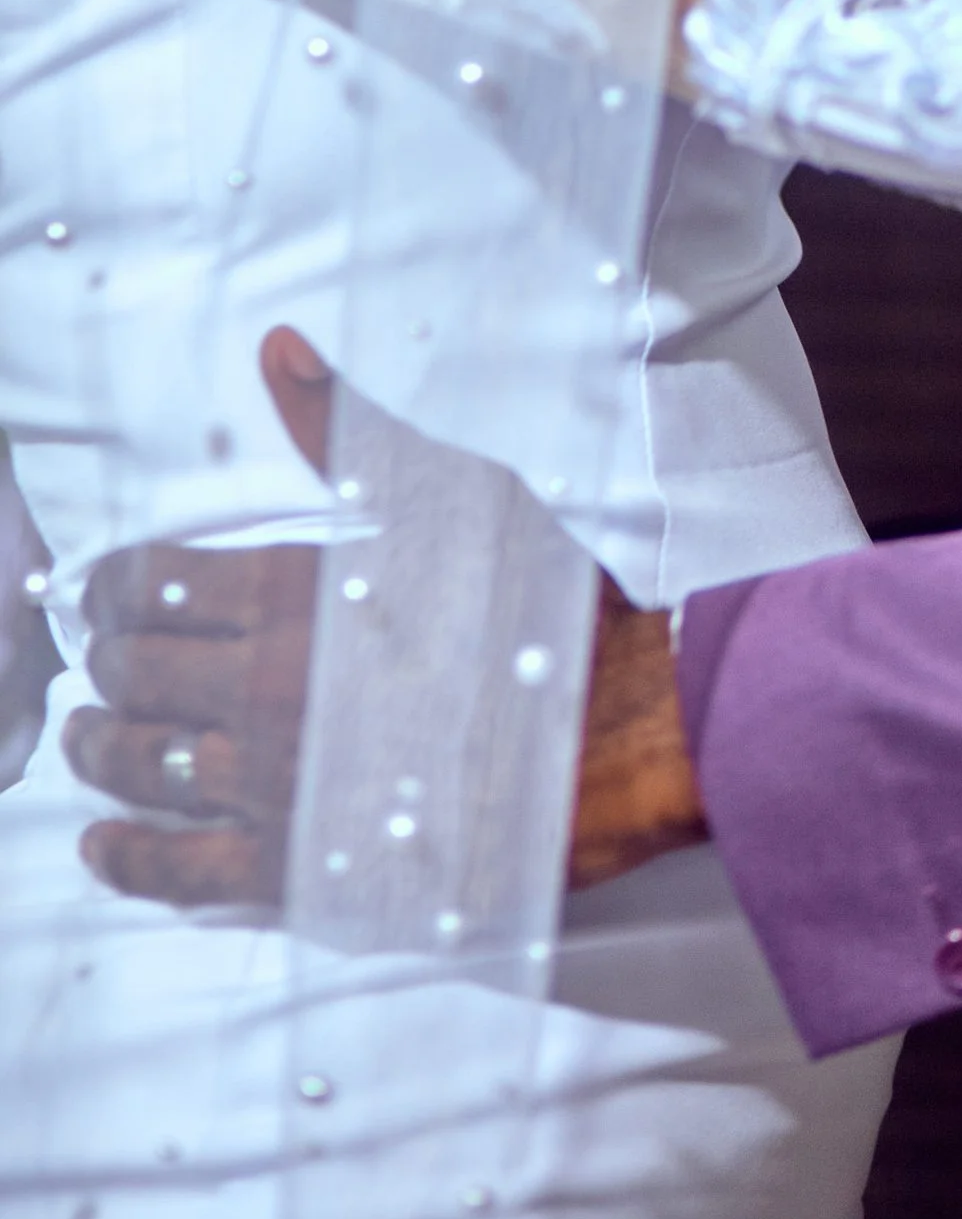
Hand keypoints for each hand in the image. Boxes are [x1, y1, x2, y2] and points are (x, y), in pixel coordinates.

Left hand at [66, 327, 704, 908]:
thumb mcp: (442, 491)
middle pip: (134, 678)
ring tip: (92, 740)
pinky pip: (179, 870)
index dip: (114, 588)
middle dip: (104, 666)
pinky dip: (129, 858)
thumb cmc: (538, 605)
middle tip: (100, 664)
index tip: (106, 591)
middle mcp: (261, 691)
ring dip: (101, 752)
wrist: (613, 730)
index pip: (153, 587)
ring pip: (139, 772)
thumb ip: (340, 427)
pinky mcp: (297, 865)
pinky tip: (108, 845)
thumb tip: (276, 348)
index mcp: (288, 595)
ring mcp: (273, 786)